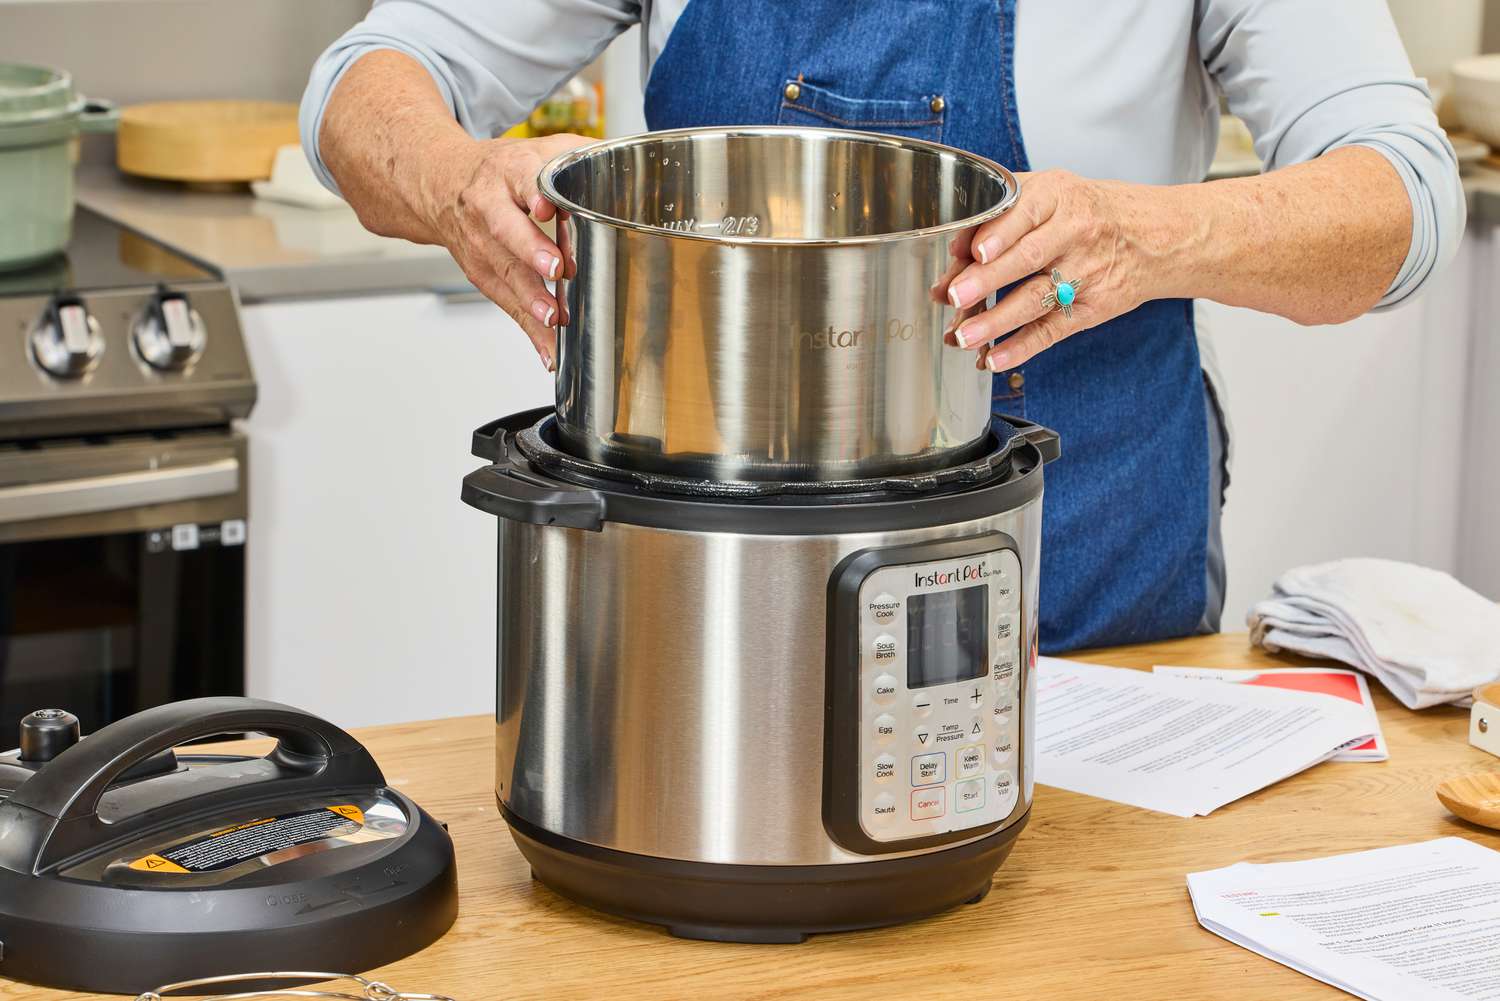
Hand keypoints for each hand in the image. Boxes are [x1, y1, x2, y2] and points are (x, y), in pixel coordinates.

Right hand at [426, 133, 595, 369]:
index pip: (520, 179)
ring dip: (529, 298)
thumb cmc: (503, 171)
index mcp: (510, 171)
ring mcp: (480, 241)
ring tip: (553, 318)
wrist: (440, 184)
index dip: (532, 193)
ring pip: (503, 270)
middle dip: (530, 250)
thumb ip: (581, 157)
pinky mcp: (480, 272)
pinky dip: (527, 328)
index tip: (545, 208)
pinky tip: (549, 350)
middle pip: (506, 228)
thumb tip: (632, 169)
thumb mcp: (539, 151)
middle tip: (555, 269)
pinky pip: (505, 302)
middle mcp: (489, 205)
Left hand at [942, 170, 1177, 371]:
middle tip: (955, 295)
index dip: (997, 234)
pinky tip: (995, 358)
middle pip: (1028, 258)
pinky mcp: (1091, 307)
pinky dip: (1022, 347)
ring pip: (1036, 298)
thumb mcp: (1052, 193)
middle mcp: (1074, 233)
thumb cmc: (1088, 211)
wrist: (1155, 235)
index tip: (972, 250)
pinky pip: (1052, 329)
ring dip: (997, 320)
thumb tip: (955, 251)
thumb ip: (1003, 213)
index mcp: (1058, 196)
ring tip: (964, 336)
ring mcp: (1085, 273)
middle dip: (987, 279)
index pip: (1025, 213)